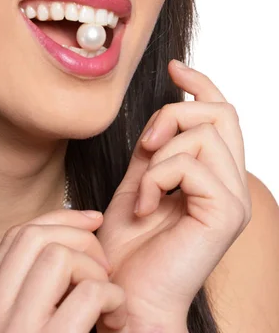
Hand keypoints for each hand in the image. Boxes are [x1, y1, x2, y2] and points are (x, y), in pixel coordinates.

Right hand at [0, 209, 127, 331]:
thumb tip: (72, 229)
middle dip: (79, 237)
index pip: (16, 237)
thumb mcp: (26, 320)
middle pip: (34, 237)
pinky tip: (116, 317)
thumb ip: (33, 286)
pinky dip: (113, 297)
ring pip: (57, 256)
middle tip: (104, 266)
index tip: (93, 220)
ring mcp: (15, 332)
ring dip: (94, 269)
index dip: (60, 218)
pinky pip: (89, 294)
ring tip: (107, 297)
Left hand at [95, 59, 251, 332]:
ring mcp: (234, 199)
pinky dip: (156, 177)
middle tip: (146, 145)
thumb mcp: (140, 179)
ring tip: (143, 189)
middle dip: (174, 115)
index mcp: (216, 175)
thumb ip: (158, 147)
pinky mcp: (225, 213)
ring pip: (203, 134)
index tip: (175, 67)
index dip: (201, 84)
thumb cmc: (129, 244)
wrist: (124, 291)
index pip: (223, 113)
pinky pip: (189, 164)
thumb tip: (167, 110)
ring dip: (159, 153)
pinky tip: (146, 206)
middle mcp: (233, 184)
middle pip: (221, 112)